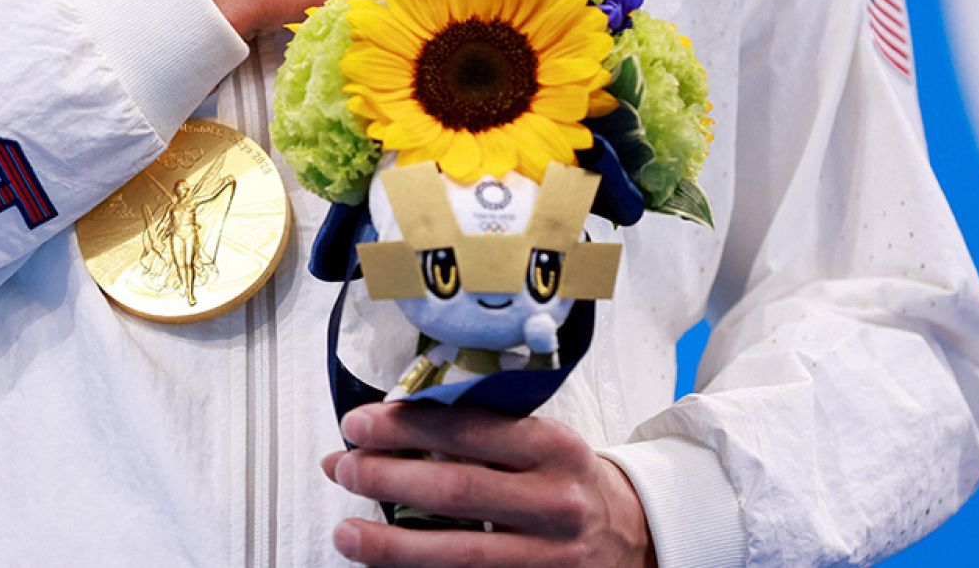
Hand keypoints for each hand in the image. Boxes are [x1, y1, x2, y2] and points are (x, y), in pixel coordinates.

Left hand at [321, 403, 654, 566]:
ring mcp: (550, 558)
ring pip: (458, 554)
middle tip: (342, 469)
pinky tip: (388, 567)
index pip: (467, 431)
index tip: (358, 424)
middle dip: (387, 478)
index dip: (404, 427)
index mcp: (553, 448)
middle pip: (455, 491)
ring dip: (391, 544)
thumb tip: (388, 430)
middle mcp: (556, 503)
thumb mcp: (539, 443)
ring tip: (346, 532)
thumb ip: (476, 434)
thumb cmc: (568, 480)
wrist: (636, 535)